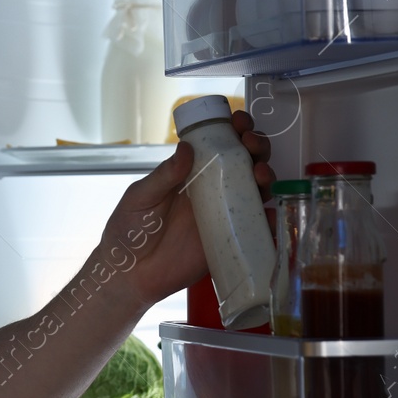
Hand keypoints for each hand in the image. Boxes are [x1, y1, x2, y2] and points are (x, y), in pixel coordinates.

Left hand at [100, 109, 275, 308]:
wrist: (130, 275)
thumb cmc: (128, 233)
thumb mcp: (140, 198)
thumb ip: (163, 176)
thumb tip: (187, 148)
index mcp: (188, 173)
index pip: (216, 144)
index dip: (232, 130)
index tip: (239, 122)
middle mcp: (210, 189)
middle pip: (243, 160)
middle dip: (256, 146)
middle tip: (252, 144)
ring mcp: (222, 212)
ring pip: (254, 187)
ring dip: (265, 174)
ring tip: (260, 173)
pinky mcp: (229, 238)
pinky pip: (255, 224)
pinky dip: (268, 215)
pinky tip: (269, 211)